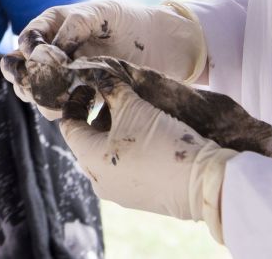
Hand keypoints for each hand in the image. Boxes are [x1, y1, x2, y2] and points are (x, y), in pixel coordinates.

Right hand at [2, 1, 206, 116]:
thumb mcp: (101, 13)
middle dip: (24, 78)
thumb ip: (74, 26)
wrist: (162, 45)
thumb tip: (51, 50)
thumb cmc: (130, 21)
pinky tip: (76, 104)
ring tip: (59, 97)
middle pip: (22, 69)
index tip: (39, 56)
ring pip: (36, 91)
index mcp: (54, 25)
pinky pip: (59, 106)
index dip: (27, 49)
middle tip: (36, 84)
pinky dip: (60, 108)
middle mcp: (55, 51)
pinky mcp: (80, 95)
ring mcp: (66, 75)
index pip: (27, 39)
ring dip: (41, 97)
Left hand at [59, 73, 235, 243]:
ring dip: (115, 130)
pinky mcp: (140, 197)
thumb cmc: (159, 141)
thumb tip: (100, 75)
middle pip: (88, 139)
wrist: (201, 181)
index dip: (76, 101)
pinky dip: (128, 147)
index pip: (70, 125)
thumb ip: (112, 87)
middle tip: (113, 95)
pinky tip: (146, 133)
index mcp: (88, 159)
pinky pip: (124, 167)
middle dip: (99, 114)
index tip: (90, 85)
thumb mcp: (133, 107)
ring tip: (134, 111)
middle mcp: (98, 180)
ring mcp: (119, 191)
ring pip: (106, 154)